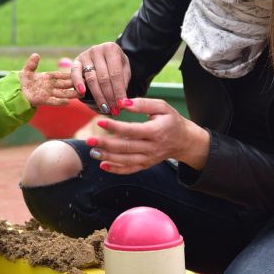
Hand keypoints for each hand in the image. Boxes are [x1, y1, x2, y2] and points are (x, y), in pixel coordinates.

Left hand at [19, 53, 76, 106]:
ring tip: (81, 94)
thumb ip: (32, 64)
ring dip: (71, 94)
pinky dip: (60, 102)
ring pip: (62, 93)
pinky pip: (54, 101)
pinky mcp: (44, 100)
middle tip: (85, 83)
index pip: (61, 74)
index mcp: (48, 76)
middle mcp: (50, 85)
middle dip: (74, 84)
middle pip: (65, 84)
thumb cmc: (23, 81)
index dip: (69, 74)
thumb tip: (36, 54)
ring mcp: (48, 93)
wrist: (17, 93)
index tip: (80, 72)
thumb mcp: (27, 71)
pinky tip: (68, 102)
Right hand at [72, 42, 130, 114]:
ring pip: (91, 79)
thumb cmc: (117, 64)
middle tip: (114, 109)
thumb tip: (122, 101)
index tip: (121, 105)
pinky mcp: (76, 61)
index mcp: (111, 49)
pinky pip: (75, 73)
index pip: (116, 74)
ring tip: (105, 108)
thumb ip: (124, 82)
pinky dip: (78, 84)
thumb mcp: (125, 69)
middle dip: (109, 96)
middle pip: (103, 78)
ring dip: (98, 96)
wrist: (106, 53)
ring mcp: (85, 55)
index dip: (118, 91)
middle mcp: (97, 50)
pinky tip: (82, 94)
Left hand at [86, 97, 209, 173]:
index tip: (100, 121)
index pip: (132, 130)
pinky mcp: (146, 165)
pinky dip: (116, 170)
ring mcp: (149, 158)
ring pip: (126, 160)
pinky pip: (130, 169)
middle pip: (126, 147)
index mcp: (156, 131)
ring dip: (108, 158)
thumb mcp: (162, 107)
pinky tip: (103, 166)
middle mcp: (152, 147)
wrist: (184, 140)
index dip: (115, 127)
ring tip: (92, 152)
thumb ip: (143, 104)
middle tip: (89, 140)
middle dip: (106, 144)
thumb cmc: (171, 120)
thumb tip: (123, 103)